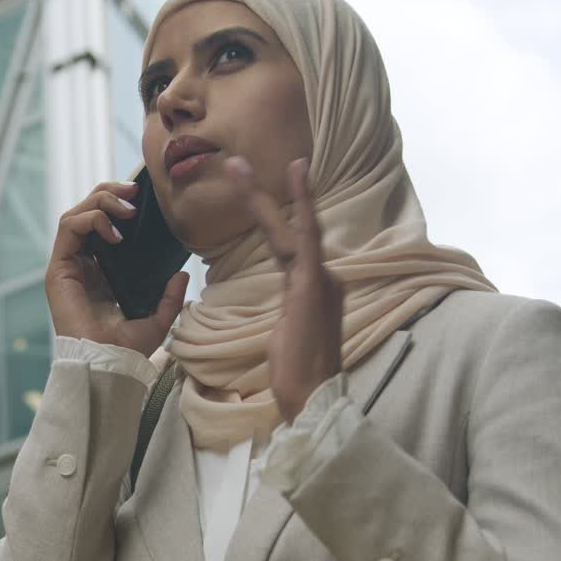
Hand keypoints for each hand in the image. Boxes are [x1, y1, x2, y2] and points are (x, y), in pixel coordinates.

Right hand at [45, 181, 190, 357]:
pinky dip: (91, 219)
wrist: (108, 363)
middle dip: (109, 193)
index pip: (103, 223)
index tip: (142, 198)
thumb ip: (170, 297)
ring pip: (75, 214)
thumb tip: (182, 274)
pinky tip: (114, 231)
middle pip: (87, 211)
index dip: (118, 203)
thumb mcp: (158, 319)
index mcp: (101, 271)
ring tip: (127, 208)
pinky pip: (68, 228)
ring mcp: (68, 265)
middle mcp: (82, 264)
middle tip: (134, 191)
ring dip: (100, 201)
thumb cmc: (128, 348)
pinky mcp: (58, 268)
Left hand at [226, 156, 342, 422]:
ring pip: (290, 229)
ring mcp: (320, 279)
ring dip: (262, 197)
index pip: (292, 244)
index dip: (279, 214)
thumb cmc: (297, 375)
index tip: (266, 186)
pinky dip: (291, 213)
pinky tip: (278, 195)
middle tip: (236, 163)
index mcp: (315, 288)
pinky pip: (300, 242)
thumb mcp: (286, 337)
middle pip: (292, 228)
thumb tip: (286, 312)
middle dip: (265, 194)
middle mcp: (323, 277)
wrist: (312, 398)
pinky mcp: (312, 286)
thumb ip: (290, 313)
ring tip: (236, 167)